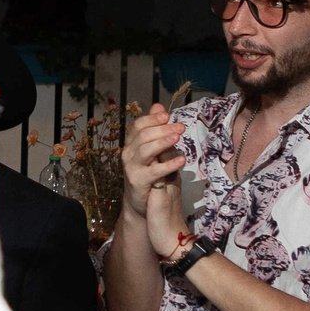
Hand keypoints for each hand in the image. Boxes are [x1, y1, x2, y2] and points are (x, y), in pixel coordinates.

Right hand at [120, 103, 185, 245]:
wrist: (143, 203)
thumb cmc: (151, 174)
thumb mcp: (156, 150)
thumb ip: (157, 130)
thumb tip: (159, 106)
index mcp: (132, 144)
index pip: (138, 125)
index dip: (152, 118)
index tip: (168, 116)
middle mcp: (128, 154)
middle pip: (143, 135)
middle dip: (163, 129)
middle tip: (181, 128)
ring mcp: (131, 168)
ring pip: (145, 150)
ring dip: (163, 142)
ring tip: (178, 138)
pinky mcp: (138, 181)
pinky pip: (154, 171)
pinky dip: (168, 164)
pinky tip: (181, 161)